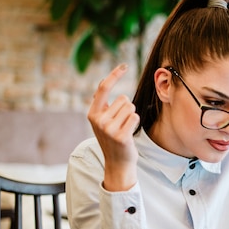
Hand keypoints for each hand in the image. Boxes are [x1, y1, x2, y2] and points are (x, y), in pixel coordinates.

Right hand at [88, 63, 140, 191]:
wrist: (117, 162)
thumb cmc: (113, 138)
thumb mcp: (103, 120)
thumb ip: (104, 104)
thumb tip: (104, 83)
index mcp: (92, 113)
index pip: (103, 88)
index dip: (114, 75)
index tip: (124, 65)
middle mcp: (98, 120)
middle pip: (123, 99)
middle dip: (126, 108)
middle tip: (121, 124)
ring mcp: (109, 128)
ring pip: (130, 108)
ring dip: (131, 116)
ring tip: (124, 129)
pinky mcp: (121, 135)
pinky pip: (135, 117)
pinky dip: (135, 123)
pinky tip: (129, 133)